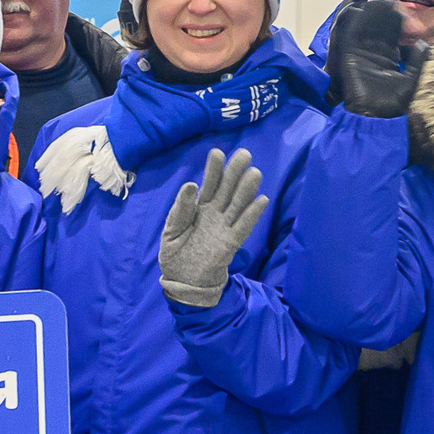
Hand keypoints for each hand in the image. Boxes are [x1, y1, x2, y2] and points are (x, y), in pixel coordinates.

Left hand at [158, 148, 268, 307]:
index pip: (209, 185)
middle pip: (227, 190)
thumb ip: (180, 209)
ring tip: (255, 172)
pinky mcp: (231, 243)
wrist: (182, 281)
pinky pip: (243, 227)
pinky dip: (252, 215)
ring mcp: (224, 228)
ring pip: (238, 205)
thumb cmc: (175, 254)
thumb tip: (191, 185)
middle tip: (244, 154)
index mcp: (198, 208)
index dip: (213, 170)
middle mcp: (214, 214)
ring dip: (247, 190)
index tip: (218, 152)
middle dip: (235, 172)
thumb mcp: (171, 230)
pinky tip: (262, 200)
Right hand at [327, 0, 421, 117]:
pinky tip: (359, 10)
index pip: (387, 34)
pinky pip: (346, 35)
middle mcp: (370, 56)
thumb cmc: (393, 106)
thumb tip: (423, 45)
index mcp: (384, 60)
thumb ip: (417, 61)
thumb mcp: (412, 79)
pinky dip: (351, 22)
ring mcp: (357, 56)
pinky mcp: (346, 58)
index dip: (393, 21)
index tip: (401, 12)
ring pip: (360, 27)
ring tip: (375, 2)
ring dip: (366, 14)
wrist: (377, 119)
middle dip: (380, 13)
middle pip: (374, 27)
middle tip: (387, 2)